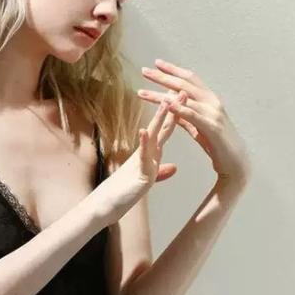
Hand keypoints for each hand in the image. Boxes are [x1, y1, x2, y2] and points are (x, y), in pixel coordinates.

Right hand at [94, 92, 183, 225]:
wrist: (108, 203)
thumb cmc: (125, 191)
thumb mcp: (148, 179)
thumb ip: (160, 171)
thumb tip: (174, 167)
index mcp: (150, 153)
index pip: (165, 130)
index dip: (176, 115)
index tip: (185, 99)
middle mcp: (146, 153)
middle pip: (161, 127)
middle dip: (172, 110)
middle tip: (181, 90)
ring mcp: (141, 160)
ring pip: (152, 137)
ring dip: (158, 119)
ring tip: (166, 102)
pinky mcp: (137, 172)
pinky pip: (141, 156)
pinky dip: (143, 143)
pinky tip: (144, 131)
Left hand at [138, 59, 252, 184]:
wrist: (236, 162)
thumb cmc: (218, 144)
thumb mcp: (198, 126)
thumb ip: (186, 116)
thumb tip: (171, 105)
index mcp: (209, 99)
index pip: (189, 79)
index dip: (173, 70)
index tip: (156, 63)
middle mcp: (212, 102)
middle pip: (184, 84)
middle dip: (162, 76)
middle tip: (144, 70)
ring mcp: (213, 113)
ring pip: (184, 98)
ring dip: (161, 94)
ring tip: (143, 92)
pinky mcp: (212, 127)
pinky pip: (193, 116)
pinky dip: (180, 109)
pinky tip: (167, 104)